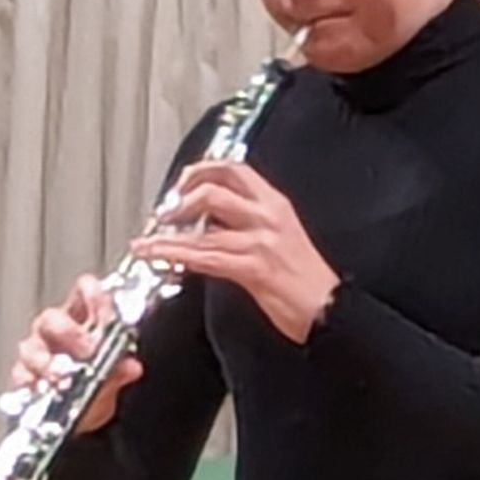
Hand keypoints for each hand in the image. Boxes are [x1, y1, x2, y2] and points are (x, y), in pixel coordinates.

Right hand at [10, 275, 140, 435]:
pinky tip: (41, 389)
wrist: (77, 427)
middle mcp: (55, 331)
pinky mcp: (22, 376)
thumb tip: (130, 367)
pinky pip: (21, 375)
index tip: (106, 316)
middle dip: (70, 334)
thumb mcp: (112, 382)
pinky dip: (31, 382)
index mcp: (81, 320)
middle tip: (86, 351)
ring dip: (48, 362)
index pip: (85, 291)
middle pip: (53, 319)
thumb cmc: (93, 393)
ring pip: (32, 347)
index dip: (94, 298)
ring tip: (62, 376)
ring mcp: (36, 352)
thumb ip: (120, 373)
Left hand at [131, 162, 339, 344]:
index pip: (233, 168)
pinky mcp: (254, 268)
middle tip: (163, 213)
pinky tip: (156, 255)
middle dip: (180, 196)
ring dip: (168, 232)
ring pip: (204, 223)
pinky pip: (205, 256)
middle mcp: (268, 214)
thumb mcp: (281, 238)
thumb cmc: (308, 282)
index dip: (201, 170)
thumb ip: (249, 224)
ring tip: (147, 240)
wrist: (332, 311)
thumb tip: (211, 224)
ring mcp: (261, 240)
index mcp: (275, 203)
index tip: (181, 184)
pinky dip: (174, 254)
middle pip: (214, 185)